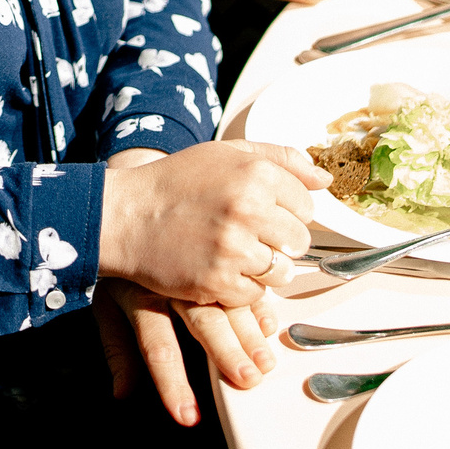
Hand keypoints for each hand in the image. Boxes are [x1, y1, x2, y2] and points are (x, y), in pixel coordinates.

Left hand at [94, 277, 277, 426]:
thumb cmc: (120, 269)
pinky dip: (259, 305)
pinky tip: (269, 327)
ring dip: (249, 335)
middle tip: (246, 380)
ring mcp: (200, 269)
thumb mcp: (107, 306)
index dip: (172, 383)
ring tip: (264, 363)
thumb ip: (117, 351)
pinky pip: (243, 281)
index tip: (187, 415)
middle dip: (226, 353)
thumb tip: (121, 393)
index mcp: (143, 298)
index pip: (158, 348)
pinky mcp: (218, 259)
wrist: (128, 215)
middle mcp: (174, 284)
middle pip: (203, 322)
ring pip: (229, 303)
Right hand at [99, 140, 324, 306]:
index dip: (286, 211)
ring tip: (234, 253)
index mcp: (256, 174)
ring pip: (281, 272)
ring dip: (263, 268)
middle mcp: (249, 209)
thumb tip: (324, 178)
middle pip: (299, 241)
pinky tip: (218, 268)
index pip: (307, 205)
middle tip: (247, 235)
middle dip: (278, 241)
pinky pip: (255, 295)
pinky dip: (241, 288)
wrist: (125, 215)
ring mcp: (233, 248)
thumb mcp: (226, 153)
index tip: (261, 211)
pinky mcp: (217, 281)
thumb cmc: (176, 182)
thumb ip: (281, 159)